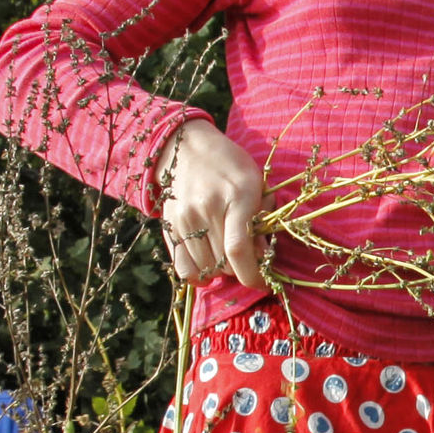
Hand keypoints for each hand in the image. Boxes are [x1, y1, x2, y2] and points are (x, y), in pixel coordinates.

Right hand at [154, 119, 268, 288]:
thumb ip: (262, 217)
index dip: (252, 274)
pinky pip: (183, 268)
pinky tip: (208, 267)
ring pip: (206, 268)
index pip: (238, 248)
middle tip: (246, 256)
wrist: (187, 149)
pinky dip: (198, 275)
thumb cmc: (229, 165)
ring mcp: (184, 219)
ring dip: (220, 270)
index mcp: (235, 196)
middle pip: (224, 263)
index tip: (263, 283)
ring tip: (227, 254)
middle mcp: (206, 209)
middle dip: (240, 268)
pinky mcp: (169, 227)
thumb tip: (263, 255)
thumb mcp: (255, 183)